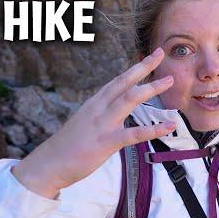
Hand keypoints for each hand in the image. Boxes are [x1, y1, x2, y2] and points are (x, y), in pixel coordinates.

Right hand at [12, 47, 176, 198]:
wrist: (49, 164)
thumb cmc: (68, 146)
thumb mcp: (85, 123)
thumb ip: (100, 114)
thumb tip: (114, 110)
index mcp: (95, 103)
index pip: (118, 81)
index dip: (135, 68)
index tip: (151, 56)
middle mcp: (99, 108)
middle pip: (124, 82)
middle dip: (143, 66)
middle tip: (161, 53)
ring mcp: (102, 124)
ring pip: (130, 99)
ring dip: (151, 88)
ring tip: (169, 80)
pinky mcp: (106, 142)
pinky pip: (134, 134)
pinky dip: (154, 129)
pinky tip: (169, 126)